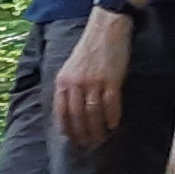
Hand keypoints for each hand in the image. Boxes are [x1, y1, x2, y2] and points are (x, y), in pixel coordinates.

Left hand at [55, 8, 132, 148]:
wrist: (106, 29)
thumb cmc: (88, 49)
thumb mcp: (70, 68)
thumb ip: (68, 87)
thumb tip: (68, 109)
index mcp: (62, 81)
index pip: (61, 111)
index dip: (66, 127)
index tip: (71, 139)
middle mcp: (75, 84)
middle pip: (77, 116)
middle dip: (82, 133)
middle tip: (87, 144)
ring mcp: (93, 82)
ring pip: (93, 113)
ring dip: (97, 129)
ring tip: (100, 139)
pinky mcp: (111, 80)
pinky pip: (110, 104)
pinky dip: (112, 117)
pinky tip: (113, 125)